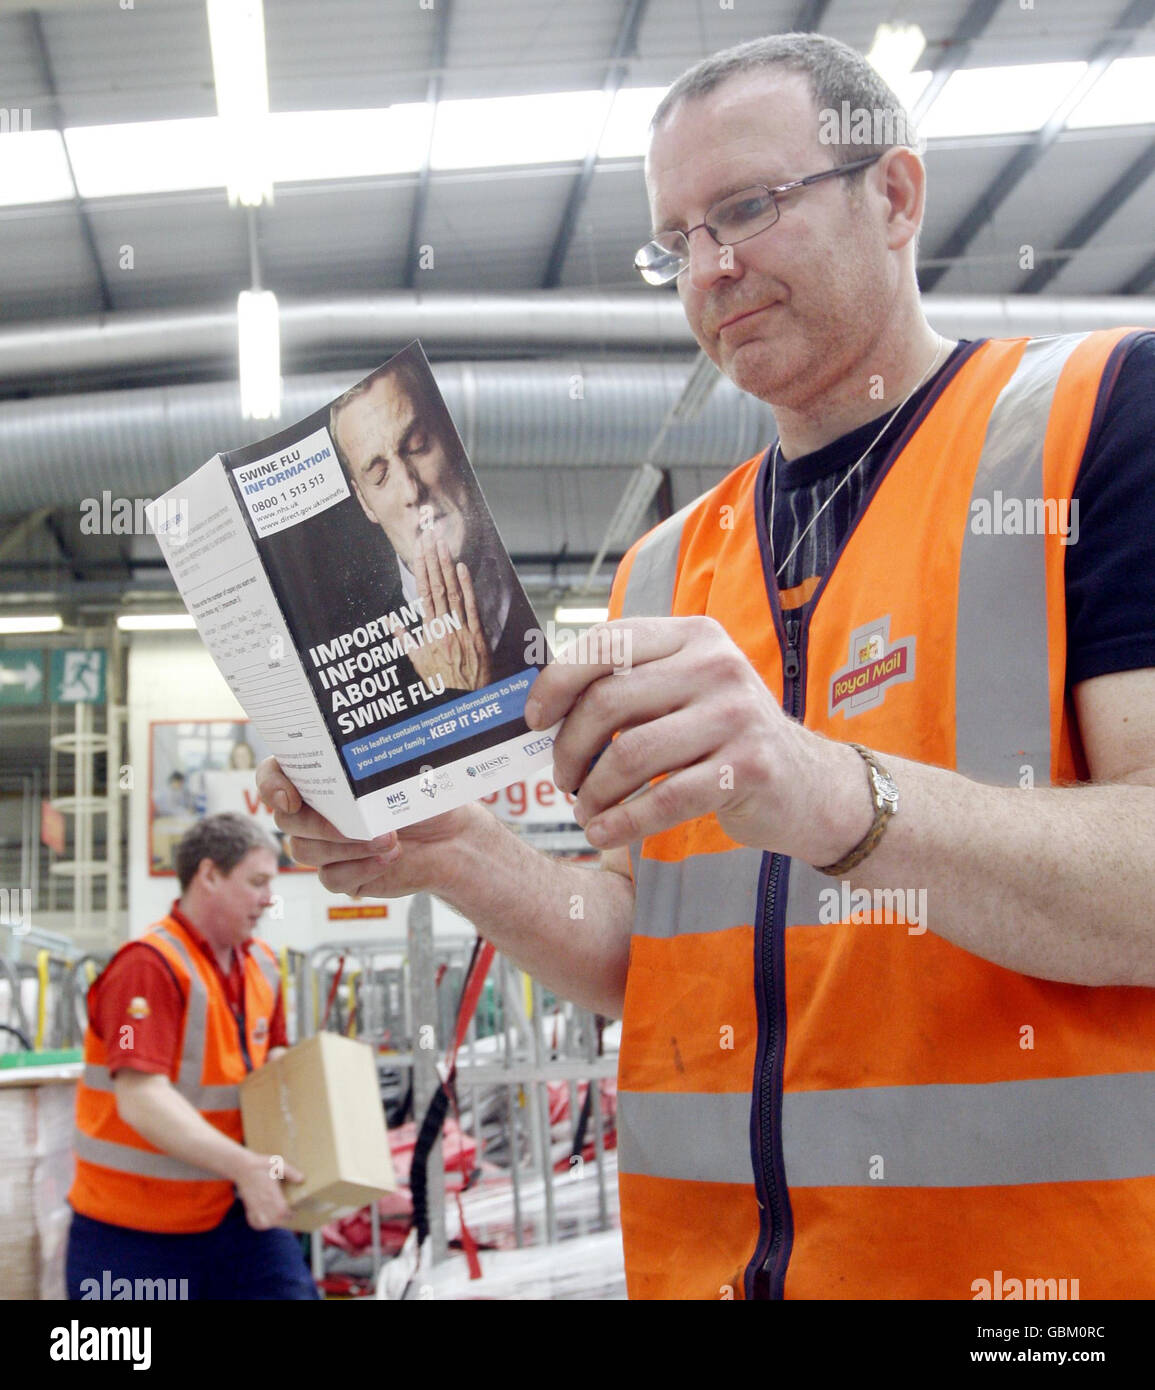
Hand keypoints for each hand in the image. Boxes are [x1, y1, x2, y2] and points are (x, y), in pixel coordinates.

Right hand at [234, 1149, 304, 1230]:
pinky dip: (259, 1225)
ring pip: (264, 1223)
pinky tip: (265, 1220)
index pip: (281, 1210)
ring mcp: (254, 1205)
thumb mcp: (277, 1164)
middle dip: (283, 1220)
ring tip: (277, 1219)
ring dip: (272, 1224)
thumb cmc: (260, 1165)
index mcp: (271, 1191)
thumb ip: (290, 1172)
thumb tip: (302, 1179)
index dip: (289, 1214)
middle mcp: (263, 1201)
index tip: (294, 1211)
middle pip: (274, 1220)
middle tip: (288, 1215)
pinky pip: (253, 1221)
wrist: (241, 1167)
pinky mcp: (249, 1206)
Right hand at [256, 755, 484, 898]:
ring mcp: (324, 845)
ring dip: (348, 847)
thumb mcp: (397, 773)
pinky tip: (388, 858)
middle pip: (287, 821)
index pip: (273, 775)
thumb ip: (366, 772)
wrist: (451, 834)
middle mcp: (313, 811)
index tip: (290, 798)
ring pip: (305, 851)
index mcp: (320, 776)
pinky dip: (360, 868)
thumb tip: (354, 775)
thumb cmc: (422, 796)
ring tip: (390, 839)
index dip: (271, 786)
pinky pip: (330, 878)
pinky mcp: (340, 874)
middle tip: (360, 823)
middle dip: (322, 824)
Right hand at [412, 530, 491, 691]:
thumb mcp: (418, 664)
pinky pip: (472, 608)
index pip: (423, 594)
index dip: (421, 569)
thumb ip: (405, 641)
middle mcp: (444, 628)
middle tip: (430, 536)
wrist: (464, 702)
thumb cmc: (442, 684)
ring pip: (453, 593)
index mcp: (428, 633)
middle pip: (437, 587)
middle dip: (433, 560)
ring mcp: (461, 631)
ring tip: (443, 544)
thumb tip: (392, 623)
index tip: (419, 550)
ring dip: (447, 566)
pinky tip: (462, 568)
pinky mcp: (478, 637)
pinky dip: (467, 587)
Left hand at [523, 616, 862, 862]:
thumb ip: (630, 685)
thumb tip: (543, 706)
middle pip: (608, 701)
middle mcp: (716, 665)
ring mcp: (737, 715)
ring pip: (630, 753)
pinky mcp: (749, 768)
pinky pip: (664, 799)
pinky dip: (622, 821)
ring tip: (584, 810)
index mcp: (693, 635)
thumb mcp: (686, 691)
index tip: (534, 719)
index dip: (557, 682)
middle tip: (563, 779)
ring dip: (592, 791)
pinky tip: (605, 832)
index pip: (607, 643)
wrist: (810, 785)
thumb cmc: (726, 739)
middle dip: (570, 748)